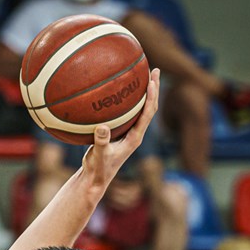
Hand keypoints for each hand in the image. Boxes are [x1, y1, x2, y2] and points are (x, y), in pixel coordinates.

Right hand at [82, 68, 160, 190]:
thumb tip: (102, 127)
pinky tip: (116, 91)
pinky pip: (125, 112)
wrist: (95, 179)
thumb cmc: (98, 170)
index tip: (152, 81)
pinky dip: (124, 100)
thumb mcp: (98, 157)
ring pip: (139, 108)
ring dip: (142, 92)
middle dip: (153, 88)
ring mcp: (127, 132)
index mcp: (135, 137)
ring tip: (141, 74)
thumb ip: (100, 143)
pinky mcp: (118, 133)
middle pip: (149, 107)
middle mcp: (134, 133)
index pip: (148, 113)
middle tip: (154, 70)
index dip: (151, 97)